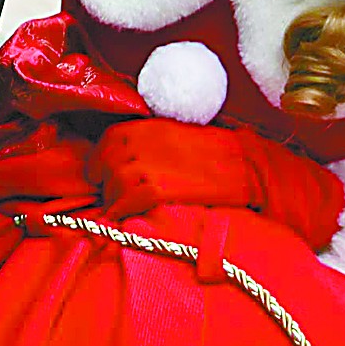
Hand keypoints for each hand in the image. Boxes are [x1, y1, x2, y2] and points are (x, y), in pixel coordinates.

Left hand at [88, 119, 344, 248]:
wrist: (245, 165)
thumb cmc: (213, 151)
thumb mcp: (174, 134)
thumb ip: (145, 143)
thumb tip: (122, 159)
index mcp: (143, 127)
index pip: (104, 144)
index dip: (100, 162)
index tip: (103, 175)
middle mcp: (139, 144)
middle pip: (104, 168)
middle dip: (105, 185)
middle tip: (113, 197)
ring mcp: (146, 167)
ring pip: (112, 188)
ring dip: (113, 202)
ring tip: (123, 209)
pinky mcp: (157, 190)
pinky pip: (125, 203)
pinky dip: (121, 212)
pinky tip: (126, 218)